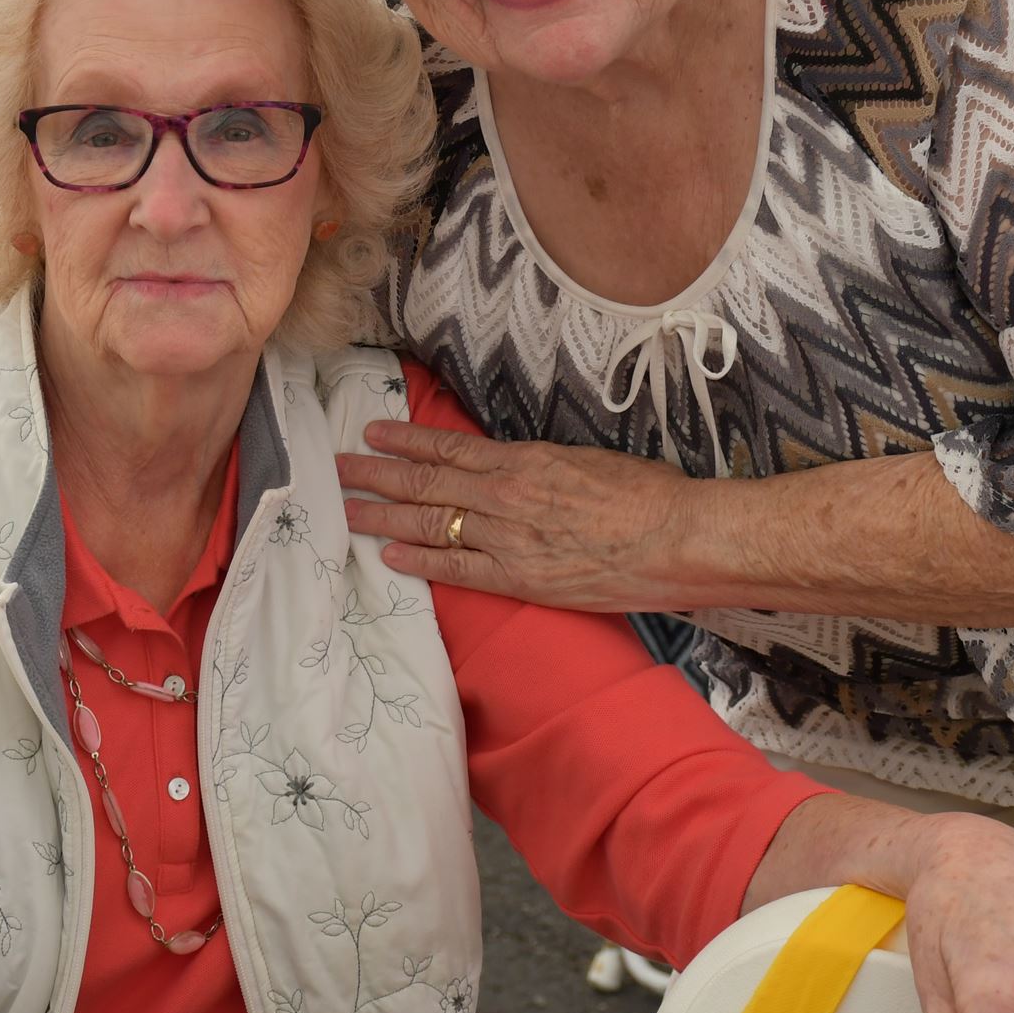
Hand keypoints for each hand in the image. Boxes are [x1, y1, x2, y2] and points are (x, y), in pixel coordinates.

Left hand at [337, 421, 686, 610]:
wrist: (676, 537)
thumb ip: (540, 465)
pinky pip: (458, 569)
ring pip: (430, 523)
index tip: (373, 433)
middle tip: (337, 468)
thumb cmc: (645, 495)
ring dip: (383, 516)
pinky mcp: (520, 578)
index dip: (405, 441)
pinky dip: (420, 561)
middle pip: (425, 483)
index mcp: (523, 460)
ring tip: (347, 509)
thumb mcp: (585, 460)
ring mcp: (508, 538)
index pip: (448, 448)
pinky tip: (390, 556)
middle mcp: (505, 495)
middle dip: (376, 475)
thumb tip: (513, 467)